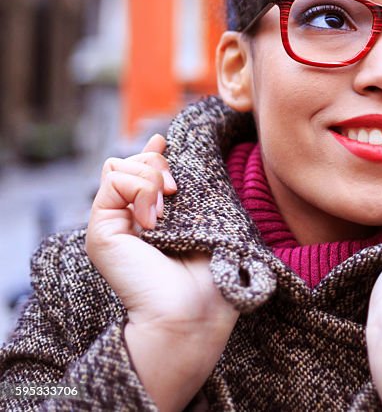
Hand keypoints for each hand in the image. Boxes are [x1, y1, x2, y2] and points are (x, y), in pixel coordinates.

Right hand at [86, 133, 238, 330]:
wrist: (195, 311)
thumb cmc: (210, 270)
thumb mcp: (202, 214)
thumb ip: (182, 185)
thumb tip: (162, 138)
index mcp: (150, 216)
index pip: (140, 167)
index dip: (153, 151)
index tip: (167, 142)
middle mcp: (127, 219)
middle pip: (128, 161)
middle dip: (156, 163)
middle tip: (175, 192)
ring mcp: (112, 225)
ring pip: (118, 166)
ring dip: (150, 177)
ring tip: (166, 211)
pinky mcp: (101, 232)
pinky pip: (114, 181)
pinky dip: (141, 190)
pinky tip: (154, 220)